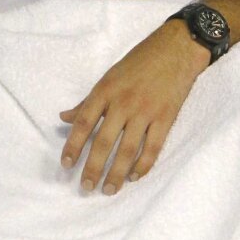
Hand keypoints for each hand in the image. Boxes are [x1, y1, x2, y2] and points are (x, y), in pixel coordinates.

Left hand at [58, 21, 209, 193]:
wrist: (175, 49)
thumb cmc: (139, 62)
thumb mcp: (108, 77)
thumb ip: (88, 101)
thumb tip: (63, 117)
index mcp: (105, 91)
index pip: (84, 123)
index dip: (73, 145)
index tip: (66, 165)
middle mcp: (123, 103)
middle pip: (103, 142)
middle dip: (93, 168)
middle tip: (86, 187)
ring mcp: (146, 112)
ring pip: (128, 150)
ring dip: (117, 173)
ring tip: (109, 190)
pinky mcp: (166, 118)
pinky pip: (152, 148)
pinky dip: (143, 166)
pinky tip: (134, 177)